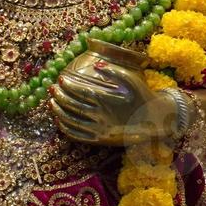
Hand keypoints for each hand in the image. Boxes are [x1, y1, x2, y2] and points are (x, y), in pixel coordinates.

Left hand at [49, 58, 177, 146]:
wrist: (154, 121)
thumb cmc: (142, 97)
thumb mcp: (133, 80)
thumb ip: (114, 71)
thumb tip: (97, 65)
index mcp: (107, 100)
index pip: (81, 91)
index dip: (69, 85)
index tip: (61, 78)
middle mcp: (101, 115)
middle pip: (73, 105)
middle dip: (60, 96)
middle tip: (52, 88)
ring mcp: (99, 129)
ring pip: (72, 121)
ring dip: (59, 111)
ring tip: (51, 102)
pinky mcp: (100, 140)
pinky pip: (78, 136)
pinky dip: (66, 128)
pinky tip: (59, 121)